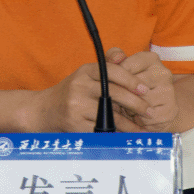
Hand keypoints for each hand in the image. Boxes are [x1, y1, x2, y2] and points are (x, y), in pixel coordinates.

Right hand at [24, 56, 154, 132]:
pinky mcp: (75, 124)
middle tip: (149, 110)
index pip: (112, 71)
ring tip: (142, 129)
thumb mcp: (86, 75)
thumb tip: (124, 56)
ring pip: (110, 115)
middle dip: (135, 103)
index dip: (131, 80)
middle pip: (114, 93)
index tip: (145, 89)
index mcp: (85, 71)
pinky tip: (125, 136)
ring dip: (129, 124)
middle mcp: (79, 85)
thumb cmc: (72, 92)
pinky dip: (115, 134)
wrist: (43, 110)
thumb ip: (107, 66)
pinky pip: (101, 130)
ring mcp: (76, 105)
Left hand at [105, 48, 179, 132]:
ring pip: (141, 103)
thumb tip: (115, 58)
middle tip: (118, 100)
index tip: (111, 84)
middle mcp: (163, 72)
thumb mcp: (122, 69)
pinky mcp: (171, 110)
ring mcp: (169, 91)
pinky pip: (148, 117)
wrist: (155, 106)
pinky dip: (139, 120)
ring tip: (127, 108)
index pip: (126, 67)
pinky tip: (138, 117)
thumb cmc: (132, 85)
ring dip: (130, 109)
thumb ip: (114, 57)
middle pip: (134, 86)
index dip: (115, 79)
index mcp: (151, 59)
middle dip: (123, 95)